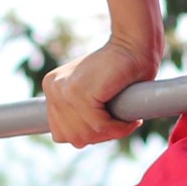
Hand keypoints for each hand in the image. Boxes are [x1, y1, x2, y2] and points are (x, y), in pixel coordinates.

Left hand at [42, 35, 160, 146]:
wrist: (134, 44)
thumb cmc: (120, 70)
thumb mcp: (93, 93)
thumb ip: (80, 112)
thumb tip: (77, 141)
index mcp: (52, 88)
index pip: (61, 133)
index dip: (87, 135)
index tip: (108, 126)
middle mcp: (53, 88)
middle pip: (72, 137)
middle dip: (100, 137)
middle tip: (121, 125)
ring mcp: (63, 90)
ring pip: (86, 133)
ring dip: (111, 133)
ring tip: (127, 122)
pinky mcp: (79, 91)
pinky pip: (99, 125)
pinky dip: (118, 127)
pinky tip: (131, 121)